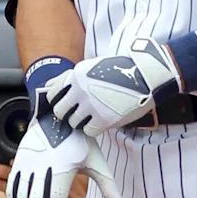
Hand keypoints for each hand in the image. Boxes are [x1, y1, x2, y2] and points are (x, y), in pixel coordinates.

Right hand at [7, 100, 122, 197]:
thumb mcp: (96, 160)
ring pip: (21, 195)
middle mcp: (41, 166)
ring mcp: (27, 164)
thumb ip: (107, 184)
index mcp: (62, 167)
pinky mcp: (19, 163)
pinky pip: (13, 187)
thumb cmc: (79, 141)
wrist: (57, 116)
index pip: (56, 197)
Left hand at [47, 39, 182, 135]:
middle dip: (67, 113)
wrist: (145, 75)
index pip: (52, 93)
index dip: (58, 100)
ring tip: (93, 117)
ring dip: (81, 122)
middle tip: (78, 113)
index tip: (66, 104)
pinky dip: (93, 129)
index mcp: (76, 75)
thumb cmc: (121, 70)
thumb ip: (72, 78)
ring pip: (73, 122)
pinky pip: (88, 131)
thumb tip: (51, 86)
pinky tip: (102, 122)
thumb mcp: (93, 66)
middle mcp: (80, 90)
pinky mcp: (103, 119)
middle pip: (60, 110)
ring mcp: (91, 105)